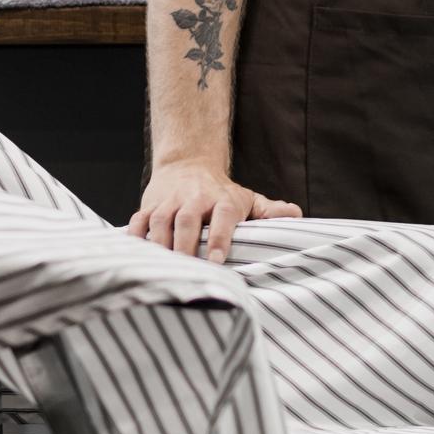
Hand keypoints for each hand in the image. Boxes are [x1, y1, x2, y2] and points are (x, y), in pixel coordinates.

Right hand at [130, 160, 302, 262]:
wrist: (188, 164)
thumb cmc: (221, 192)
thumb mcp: (247, 199)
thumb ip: (269, 211)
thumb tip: (297, 215)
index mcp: (222, 200)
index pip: (222, 217)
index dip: (219, 238)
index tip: (216, 260)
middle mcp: (194, 199)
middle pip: (187, 220)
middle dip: (185, 245)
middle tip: (186, 269)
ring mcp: (170, 202)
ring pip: (162, 220)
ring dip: (160, 244)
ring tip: (162, 268)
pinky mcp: (150, 206)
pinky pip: (139, 221)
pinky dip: (136, 236)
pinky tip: (137, 256)